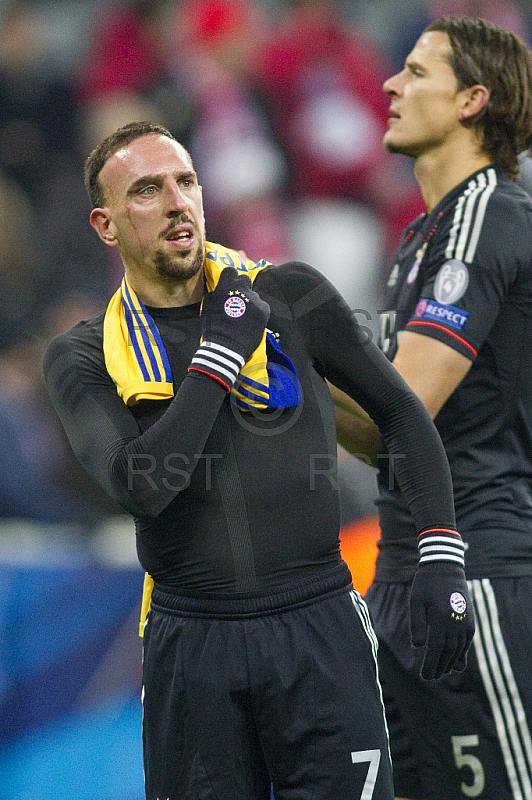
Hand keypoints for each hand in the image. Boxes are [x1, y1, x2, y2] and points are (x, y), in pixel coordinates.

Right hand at [189, 268, 269, 389]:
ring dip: (250, 302)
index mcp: (226, 285)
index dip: (230, 278)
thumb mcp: (207, 306)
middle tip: (238, 300)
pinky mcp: (264, 309)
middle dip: (242, 287)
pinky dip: (258, 313)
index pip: (231, 271)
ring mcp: (255, 299)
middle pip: (245, 279)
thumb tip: (219, 290)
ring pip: (254, 295)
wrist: (226, 347)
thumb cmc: (213, 328)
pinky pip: (262, 307)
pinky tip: (252, 323)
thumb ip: (215, 294)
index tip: (229, 285)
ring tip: (245, 317)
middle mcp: (242, 288)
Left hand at [409, 561, 474, 679]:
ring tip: (441, 672)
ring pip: (459, 649)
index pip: (436, 648)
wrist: (446, 569)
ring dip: (450, 663)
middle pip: (448, 652)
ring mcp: (466, 622)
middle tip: (430, 677)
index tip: (424, 676)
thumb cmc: (426, 585)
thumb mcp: (415, 601)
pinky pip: (466, 642)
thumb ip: (417, 624)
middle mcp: (456, 622)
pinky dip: (461, 654)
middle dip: (439, 667)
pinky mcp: (471, 621)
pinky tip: (455, 663)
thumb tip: (418, 647)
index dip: (431, 664)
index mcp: (441, 617)